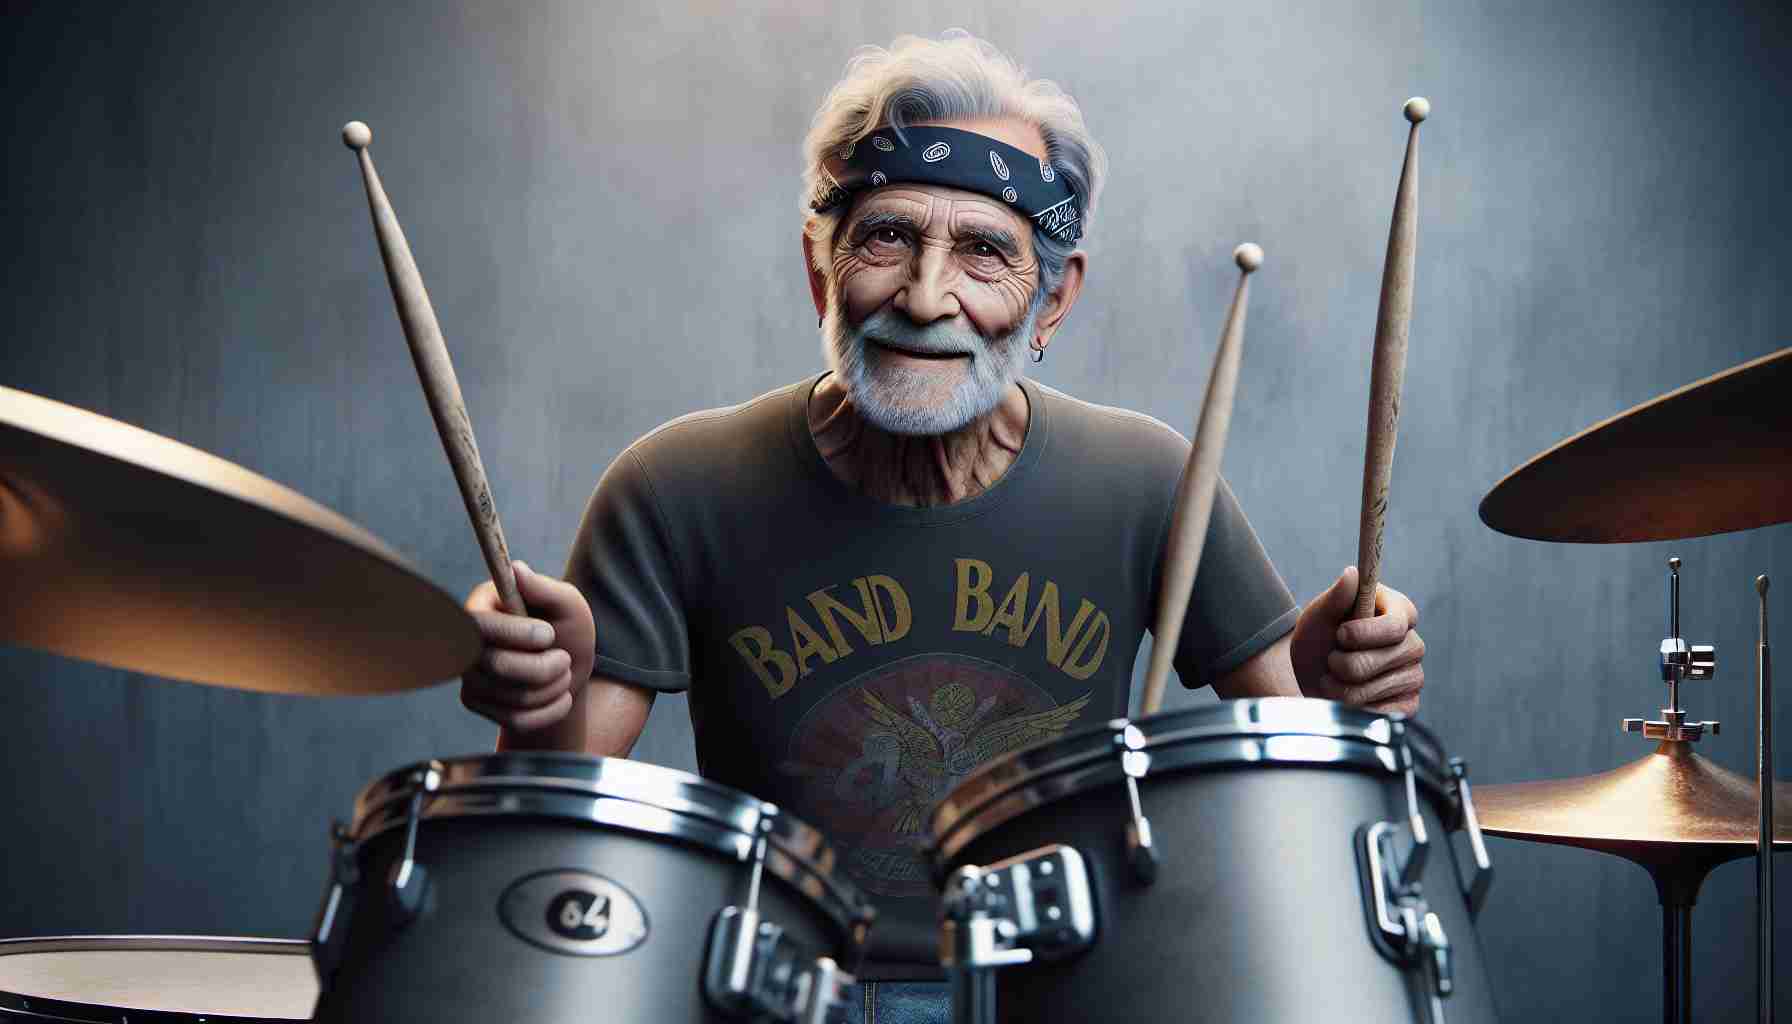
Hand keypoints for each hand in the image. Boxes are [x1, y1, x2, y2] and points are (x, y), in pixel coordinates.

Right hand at [461, 561, 596, 732]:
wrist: (569, 670)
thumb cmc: (567, 627)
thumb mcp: (567, 603)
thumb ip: (544, 588)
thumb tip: (516, 568)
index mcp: (483, 607)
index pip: (480, 625)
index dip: (516, 634)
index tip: (549, 634)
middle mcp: (467, 640)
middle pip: (498, 666)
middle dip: (544, 667)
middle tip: (564, 658)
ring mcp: (468, 673)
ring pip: (512, 697)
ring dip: (553, 687)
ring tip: (563, 671)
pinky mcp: (476, 702)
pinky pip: (516, 720)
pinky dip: (550, 711)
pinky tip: (560, 696)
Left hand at [1289, 566, 1423, 713]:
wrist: (1312, 676)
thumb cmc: (1319, 639)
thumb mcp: (1318, 615)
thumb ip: (1336, 596)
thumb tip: (1352, 573)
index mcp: (1398, 612)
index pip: (1395, 625)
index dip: (1363, 633)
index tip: (1339, 634)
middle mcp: (1413, 643)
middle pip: (1381, 659)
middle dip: (1343, 663)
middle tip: (1330, 659)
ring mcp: (1414, 675)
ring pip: (1373, 689)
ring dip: (1340, 687)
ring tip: (1333, 678)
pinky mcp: (1408, 704)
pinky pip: (1381, 712)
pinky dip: (1352, 708)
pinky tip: (1346, 697)